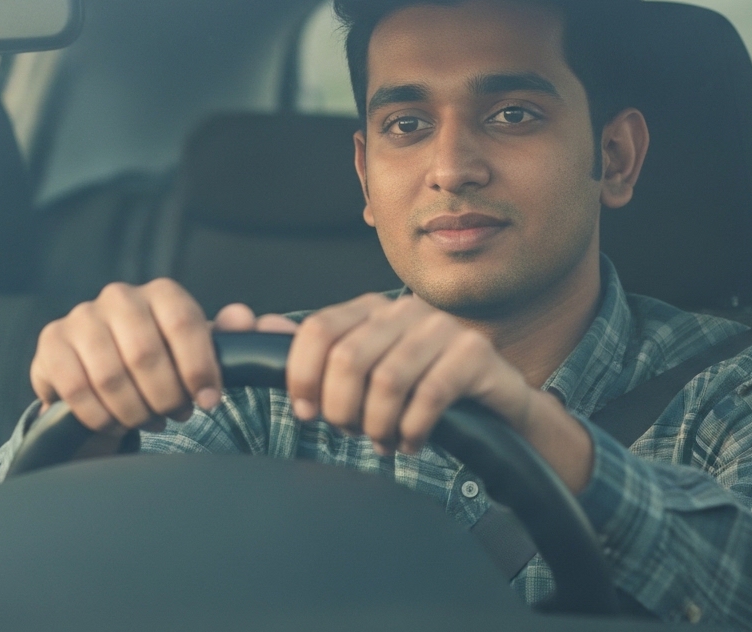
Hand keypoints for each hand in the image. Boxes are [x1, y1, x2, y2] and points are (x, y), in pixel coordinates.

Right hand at [30, 279, 295, 451]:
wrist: (102, 376)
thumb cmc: (162, 364)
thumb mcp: (199, 354)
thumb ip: (231, 339)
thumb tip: (250, 319)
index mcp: (162, 294)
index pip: (184, 324)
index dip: (199, 368)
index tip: (208, 401)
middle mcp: (119, 296)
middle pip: (146, 354)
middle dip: (165, 396)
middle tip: (174, 415)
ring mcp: (81, 318)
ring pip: (111, 375)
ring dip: (134, 410)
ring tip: (146, 418)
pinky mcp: (51, 344)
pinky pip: (76, 389)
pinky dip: (100, 415)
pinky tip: (113, 419)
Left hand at [285, 293, 537, 455]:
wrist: (494, 405)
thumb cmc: (420, 389)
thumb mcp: (365, 371)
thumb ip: (314, 352)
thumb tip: (257, 323)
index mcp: (370, 308)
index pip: (317, 330)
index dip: (302, 377)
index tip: (306, 413)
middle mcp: (404, 309)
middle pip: (348, 358)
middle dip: (341, 409)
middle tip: (350, 433)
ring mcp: (441, 326)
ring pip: (387, 381)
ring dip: (377, 425)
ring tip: (381, 441)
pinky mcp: (474, 352)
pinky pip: (429, 395)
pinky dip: (412, 430)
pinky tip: (410, 443)